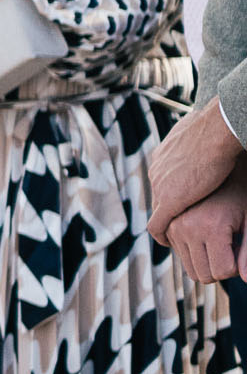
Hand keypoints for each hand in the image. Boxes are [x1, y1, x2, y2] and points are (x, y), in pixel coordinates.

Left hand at [148, 100, 246, 242]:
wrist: (215, 132)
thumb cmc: (216, 130)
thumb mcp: (201, 134)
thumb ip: (198, 141)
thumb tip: (207, 135)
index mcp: (163, 156)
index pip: (163, 180)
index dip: (173, 193)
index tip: (184, 203)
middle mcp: (157, 172)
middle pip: (158, 197)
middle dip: (167, 211)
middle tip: (180, 224)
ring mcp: (161, 187)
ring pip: (158, 211)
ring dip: (167, 225)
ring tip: (180, 237)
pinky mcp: (170, 201)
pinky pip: (158, 225)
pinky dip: (162, 236)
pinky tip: (170, 243)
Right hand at [165, 171, 246, 283]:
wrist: (212, 148)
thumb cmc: (240, 185)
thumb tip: (246, 279)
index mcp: (211, 229)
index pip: (222, 272)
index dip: (237, 264)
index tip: (241, 246)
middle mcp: (184, 228)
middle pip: (201, 273)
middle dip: (218, 265)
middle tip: (230, 244)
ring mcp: (170, 220)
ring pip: (185, 261)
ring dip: (202, 256)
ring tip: (216, 234)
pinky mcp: (161, 215)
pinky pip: (171, 243)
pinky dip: (187, 244)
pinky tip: (200, 228)